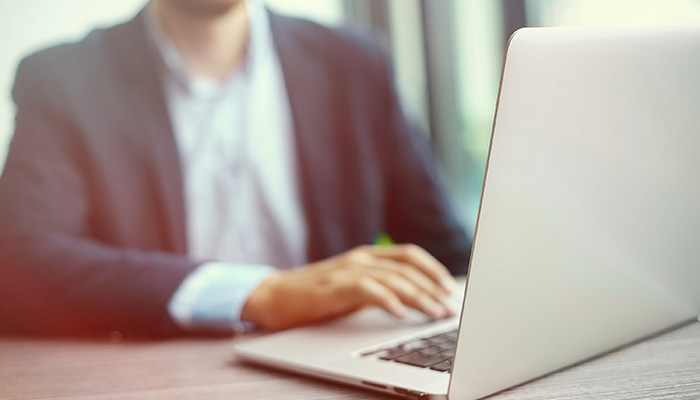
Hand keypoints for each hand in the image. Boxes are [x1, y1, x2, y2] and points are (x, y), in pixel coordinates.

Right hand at [240, 244, 457, 330]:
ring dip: (418, 297)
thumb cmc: (315, 295)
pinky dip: (387, 300)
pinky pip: (367, 289)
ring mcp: (346, 270)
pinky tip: (400, 313)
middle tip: (450, 307)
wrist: (273, 297)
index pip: (408, 255)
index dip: (433, 269)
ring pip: (392, 278)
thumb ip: (378, 288)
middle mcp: (360, 258)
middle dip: (432, 288)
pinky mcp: (333, 286)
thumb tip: (413, 301)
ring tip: (435, 312)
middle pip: (406, 268)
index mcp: (367, 257)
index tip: (451, 287)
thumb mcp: (353, 289)